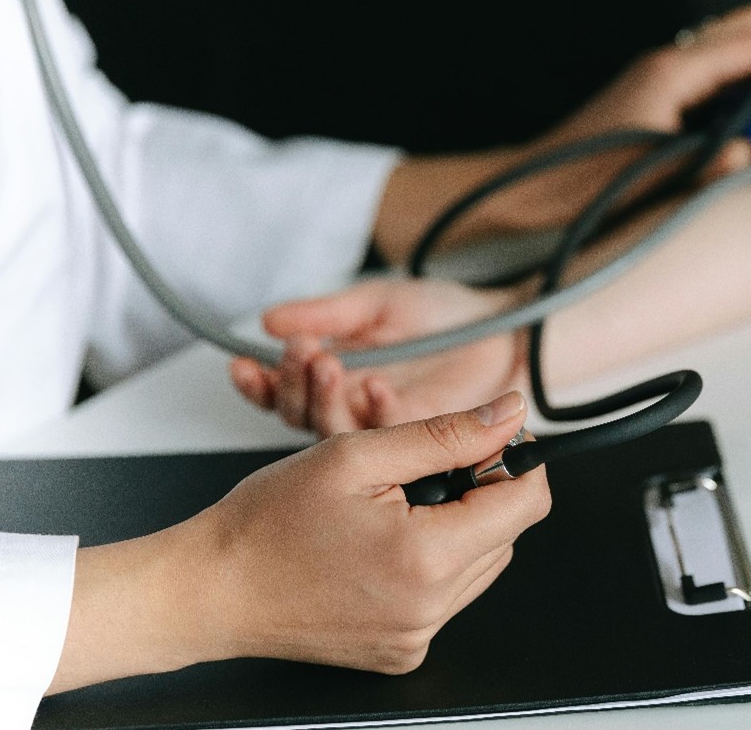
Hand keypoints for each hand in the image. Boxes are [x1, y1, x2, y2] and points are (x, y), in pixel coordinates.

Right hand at [50, 392, 549, 692]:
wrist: (210, 589)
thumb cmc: (267, 522)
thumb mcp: (358, 454)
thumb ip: (446, 433)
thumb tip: (511, 415)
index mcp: (426, 559)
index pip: (527, 504)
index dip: (516, 462)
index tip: (488, 439)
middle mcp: (430, 609)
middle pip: (505, 534)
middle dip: (477, 492)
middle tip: (417, 470)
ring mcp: (416, 637)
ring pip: (479, 564)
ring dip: (455, 527)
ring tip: (392, 507)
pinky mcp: (401, 651)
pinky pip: (446, 596)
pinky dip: (430, 563)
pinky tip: (381, 545)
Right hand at [231, 278, 526, 435]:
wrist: (506, 327)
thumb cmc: (446, 315)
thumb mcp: (378, 303)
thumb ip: (327, 313)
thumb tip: (269, 321)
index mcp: (338, 382)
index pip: (285, 393)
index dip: (261, 382)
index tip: (244, 363)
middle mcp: (357, 414)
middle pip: (303, 418)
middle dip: (293, 385)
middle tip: (302, 353)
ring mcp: (387, 436)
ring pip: (339, 434)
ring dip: (326, 399)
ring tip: (327, 362)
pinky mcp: (421, 448)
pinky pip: (390, 439)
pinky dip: (379, 411)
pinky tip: (376, 385)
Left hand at [371, 0, 750, 260]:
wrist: (523, 193)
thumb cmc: (572, 188)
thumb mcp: (645, 179)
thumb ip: (704, 167)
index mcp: (668, 77)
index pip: (750, 50)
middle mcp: (664, 69)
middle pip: (740, 27)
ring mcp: (657, 81)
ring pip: (727, 42)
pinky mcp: (653, 100)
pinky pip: (714, 66)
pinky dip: (747, 58)